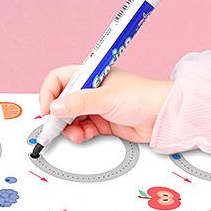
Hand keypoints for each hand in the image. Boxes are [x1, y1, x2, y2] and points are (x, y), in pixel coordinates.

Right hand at [38, 65, 172, 143]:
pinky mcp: (103, 122)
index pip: (59, 79)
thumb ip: (79, 103)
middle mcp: (91, 89)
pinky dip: (81, 134)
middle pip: (63, 101)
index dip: (49, 93)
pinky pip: (84, 129)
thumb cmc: (142, 97)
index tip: (47, 110)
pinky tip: (84, 136)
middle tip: (57, 127)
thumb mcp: (106, 98)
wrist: (163, 116)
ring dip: (70, 128)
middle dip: (58, 115)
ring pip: (72, 118)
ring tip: (76, 134)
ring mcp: (97, 106)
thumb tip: (55, 108)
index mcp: (90, 74)